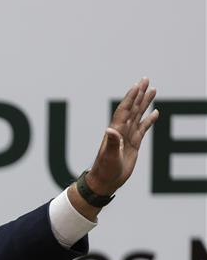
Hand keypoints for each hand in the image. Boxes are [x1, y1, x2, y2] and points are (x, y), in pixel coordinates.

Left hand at [87, 78, 158, 194]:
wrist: (105, 180)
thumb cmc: (105, 169)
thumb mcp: (109, 156)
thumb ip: (112, 143)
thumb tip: (111, 129)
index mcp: (115, 131)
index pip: (124, 110)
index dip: (131, 97)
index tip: (138, 85)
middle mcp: (121, 130)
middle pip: (132, 108)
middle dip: (139, 93)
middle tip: (146, 79)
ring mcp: (128, 136)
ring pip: (138, 115)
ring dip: (145, 102)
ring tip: (153, 90)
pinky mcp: (134, 144)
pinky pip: (143, 128)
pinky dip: (149, 120)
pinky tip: (155, 112)